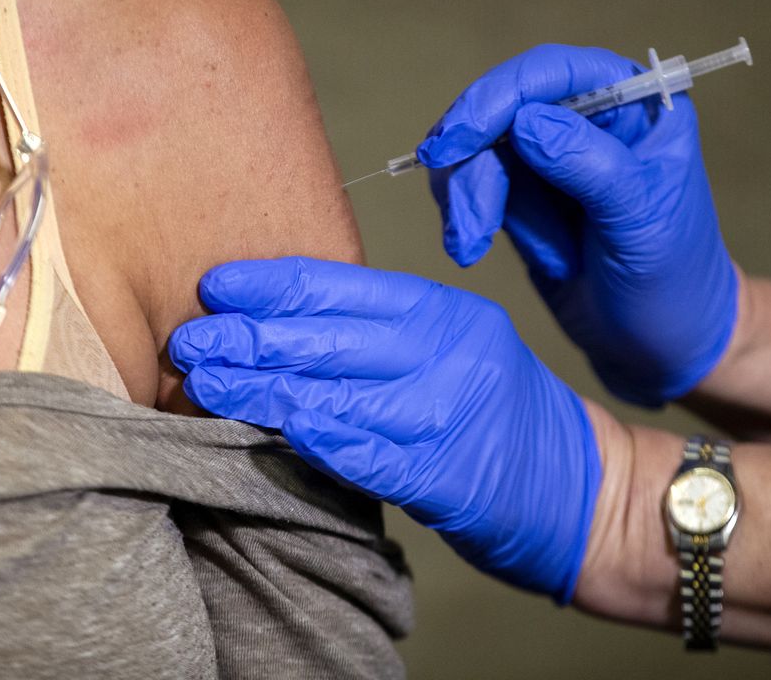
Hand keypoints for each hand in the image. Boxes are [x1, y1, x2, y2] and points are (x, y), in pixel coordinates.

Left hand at [169, 257, 601, 602]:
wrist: (581, 487)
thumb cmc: (499, 414)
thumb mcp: (450, 348)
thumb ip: (377, 337)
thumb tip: (276, 331)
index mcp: (443, 311)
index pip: (344, 285)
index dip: (273, 284)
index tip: (215, 286)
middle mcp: (449, 353)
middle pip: (331, 337)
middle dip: (251, 337)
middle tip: (189, 339)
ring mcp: (450, 414)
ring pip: (340, 394)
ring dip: (262, 391)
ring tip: (203, 384)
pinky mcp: (450, 476)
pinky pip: (373, 455)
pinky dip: (322, 442)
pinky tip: (276, 430)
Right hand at [417, 44, 737, 405]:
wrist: (661, 347)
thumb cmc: (673, 284)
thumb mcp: (642, 225)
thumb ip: (591, 167)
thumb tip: (525, 122)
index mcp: (635, 106)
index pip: (555, 73)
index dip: (497, 98)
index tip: (456, 141)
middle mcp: (589, 118)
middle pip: (501, 109)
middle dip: (474, 165)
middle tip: (468, 225)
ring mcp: (550, 156)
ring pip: (477, 149)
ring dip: (467, 198)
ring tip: (472, 247)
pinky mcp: (521, 194)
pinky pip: (472, 183)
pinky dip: (464, 214)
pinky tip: (472, 247)